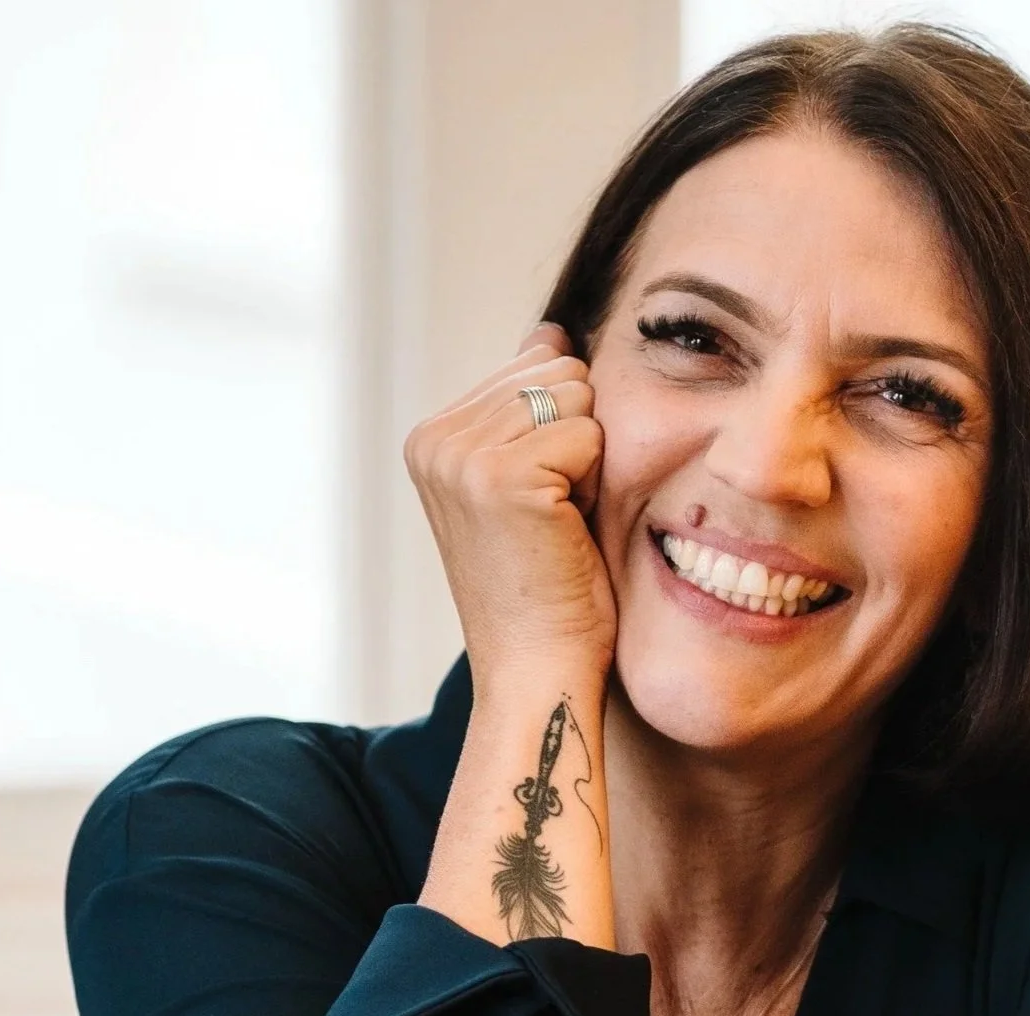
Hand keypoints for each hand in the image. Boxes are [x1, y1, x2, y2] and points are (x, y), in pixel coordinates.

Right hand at [405, 321, 615, 684]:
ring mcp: (461, 456)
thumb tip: (549, 330)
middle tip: (554, 521)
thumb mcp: (534, 482)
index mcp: (432, 437)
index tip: (539, 507)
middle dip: (579, 441)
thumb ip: (530, 406)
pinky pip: (591, 434)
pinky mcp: (500, 477)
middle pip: (558, 372)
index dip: (564, 435)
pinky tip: (566, 533)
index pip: (535, 366)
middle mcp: (434, 439)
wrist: (539, 670)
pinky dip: (597, 484)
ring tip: (560, 526)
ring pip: (577, 398)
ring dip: (591, 463)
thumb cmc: (548, 591)